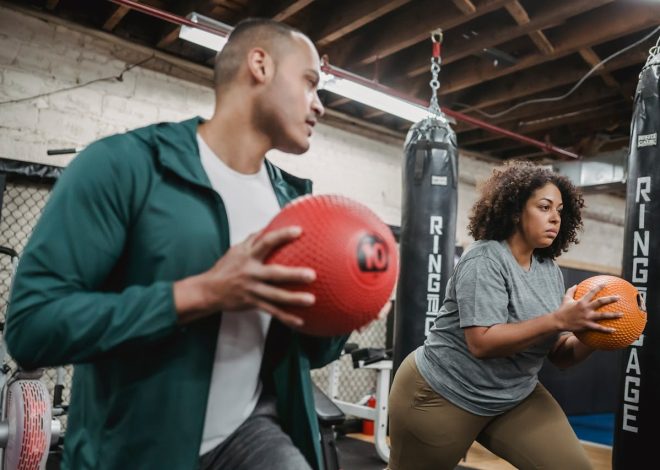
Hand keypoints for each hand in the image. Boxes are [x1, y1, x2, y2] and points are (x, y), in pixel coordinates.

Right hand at [175, 226, 314, 327]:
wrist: (208, 291)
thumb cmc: (225, 268)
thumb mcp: (236, 250)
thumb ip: (253, 239)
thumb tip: (269, 226)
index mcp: (248, 257)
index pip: (266, 242)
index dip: (282, 235)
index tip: (299, 231)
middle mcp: (251, 273)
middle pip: (274, 274)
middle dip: (293, 275)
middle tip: (312, 275)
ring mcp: (252, 290)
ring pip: (275, 296)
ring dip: (293, 299)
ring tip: (311, 300)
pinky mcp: (252, 304)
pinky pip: (272, 312)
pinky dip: (286, 318)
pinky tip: (300, 322)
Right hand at [553, 283, 622, 332]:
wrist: (558, 321)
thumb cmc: (562, 310)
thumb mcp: (565, 298)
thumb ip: (571, 291)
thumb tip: (576, 285)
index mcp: (581, 301)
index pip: (591, 292)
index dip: (599, 287)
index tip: (605, 284)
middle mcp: (585, 308)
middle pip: (600, 302)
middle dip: (610, 299)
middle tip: (619, 297)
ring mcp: (587, 317)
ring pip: (602, 316)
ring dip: (613, 315)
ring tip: (622, 314)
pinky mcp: (587, 325)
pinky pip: (598, 328)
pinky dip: (606, 330)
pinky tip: (614, 330)